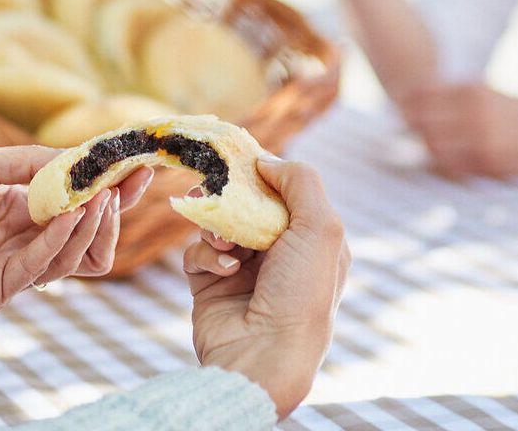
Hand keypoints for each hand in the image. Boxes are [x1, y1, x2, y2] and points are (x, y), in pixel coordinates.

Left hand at [0, 144, 152, 312]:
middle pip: (83, 237)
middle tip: (123, 187)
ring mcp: (10, 269)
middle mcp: (19, 242)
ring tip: (99, 198)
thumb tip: (82, 158)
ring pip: (69, 257)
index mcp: (18, 211)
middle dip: (108, 212)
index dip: (107, 191)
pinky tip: (70, 215)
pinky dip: (61, 240)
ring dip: (89, 226)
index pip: (76, 206)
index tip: (137, 169)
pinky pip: (39, 267)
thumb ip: (30, 163)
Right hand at [183, 159, 348, 417]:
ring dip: (216, 226)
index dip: (263, 176)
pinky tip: (222, 268)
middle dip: (231, 198)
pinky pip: (197, 253)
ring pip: (216, 224)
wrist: (262, 357)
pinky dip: (205, 255)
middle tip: (217, 191)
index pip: (285, 194)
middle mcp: (279, 255)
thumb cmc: (301, 294)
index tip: (240, 161)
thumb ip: (300, 181)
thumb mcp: (321, 228)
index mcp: (312, 242)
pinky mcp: (210, 285)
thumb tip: (267, 160)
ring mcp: (242, 271)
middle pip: (246, 206)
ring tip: (223, 240)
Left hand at [400, 83, 517, 178]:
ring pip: (431, 146)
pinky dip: (440, 165)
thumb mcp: (497, 94)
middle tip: (403, 130)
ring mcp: (481, 140)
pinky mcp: (488, 164)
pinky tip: (439, 162)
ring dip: (423, 147)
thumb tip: (423, 97)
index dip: (406, 102)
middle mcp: (475, 113)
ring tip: (418, 147)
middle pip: (421, 121)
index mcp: (476, 90)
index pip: (423, 94)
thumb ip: (464, 96)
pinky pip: (450, 166)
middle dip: (409, 126)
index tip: (400, 106)